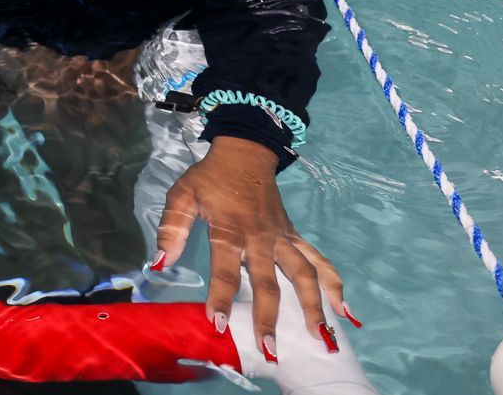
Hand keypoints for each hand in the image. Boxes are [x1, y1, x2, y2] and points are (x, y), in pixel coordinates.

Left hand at [155, 137, 346, 360]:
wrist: (245, 153)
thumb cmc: (209, 179)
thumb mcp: (182, 196)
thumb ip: (171, 228)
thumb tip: (159, 263)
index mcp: (230, 230)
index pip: (224, 269)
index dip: (221, 297)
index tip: (218, 325)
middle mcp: (261, 238)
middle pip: (269, 282)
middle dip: (269, 316)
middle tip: (269, 349)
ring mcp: (281, 238)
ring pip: (304, 274)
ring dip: (313, 305)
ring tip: (320, 336)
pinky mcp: (293, 237)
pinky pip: (318, 261)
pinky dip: (334, 284)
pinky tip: (344, 310)